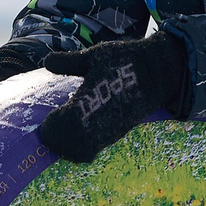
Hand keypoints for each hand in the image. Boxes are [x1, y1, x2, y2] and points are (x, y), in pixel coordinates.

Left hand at [35, 35, 191, 162]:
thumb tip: (47, 60)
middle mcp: (100, 119)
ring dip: (69, 146)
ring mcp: (111, 127)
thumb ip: (69, 62)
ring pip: (84, 150)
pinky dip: (84, 147)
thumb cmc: (124, 58)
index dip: (50, 128)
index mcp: (90, 98)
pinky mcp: (120, 131)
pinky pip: (98, 147)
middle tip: (51, 130)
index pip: (62, 125)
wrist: (158, 69)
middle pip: (71, 143)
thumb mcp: (94, 55)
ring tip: (63, 134)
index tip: (46, 120)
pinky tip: (78, 136)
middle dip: (57, 141)